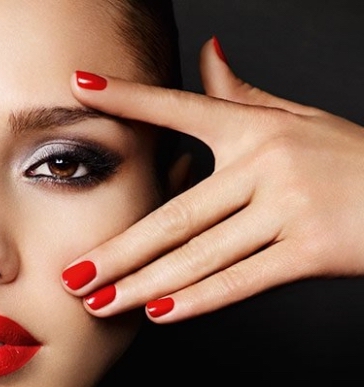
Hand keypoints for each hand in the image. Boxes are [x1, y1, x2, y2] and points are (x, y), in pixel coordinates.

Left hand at [62, 37, 363, 322]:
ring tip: (99, 303)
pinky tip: (160, 313)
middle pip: (174, 214)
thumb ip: (243, 93)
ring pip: (198, 254)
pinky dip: (198, 299)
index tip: (79, 87)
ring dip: (143, 285)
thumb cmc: (350, 158)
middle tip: (71, 273)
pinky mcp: (311, 250)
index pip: (180, 109)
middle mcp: (266, 162)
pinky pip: (242, 280)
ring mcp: (288, 207)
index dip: (129, 98)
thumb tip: (209, 50)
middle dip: (118, 250)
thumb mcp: (297, 118)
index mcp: (256, 127)